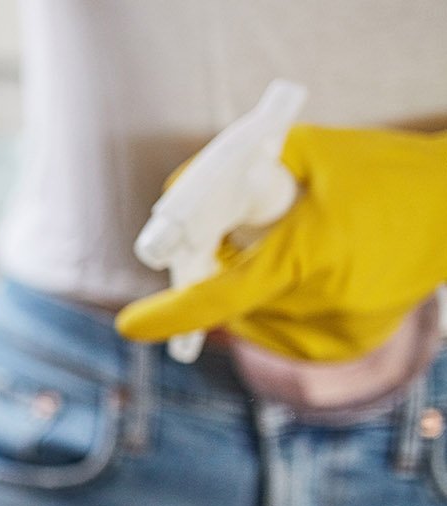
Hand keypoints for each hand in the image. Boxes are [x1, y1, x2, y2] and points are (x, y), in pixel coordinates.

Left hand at [117, 124, 446, 360]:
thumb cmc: (381, 170)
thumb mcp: (307, 151)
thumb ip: (234, 169)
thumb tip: (177, 193)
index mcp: (310, 257)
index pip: (222, 296)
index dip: (171, 314)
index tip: (130, 325)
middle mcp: (321, 305)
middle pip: (231, 301)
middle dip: (216, 271)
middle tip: (230, 236)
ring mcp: (335, 333)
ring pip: (250, 317)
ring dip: (248, 286)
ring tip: (294, 243)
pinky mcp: (343, 347)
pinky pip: (278, 328)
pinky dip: (273, 301)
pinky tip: (310, 269)